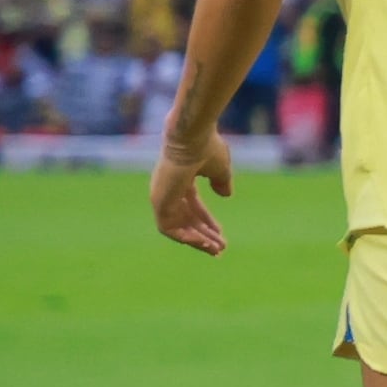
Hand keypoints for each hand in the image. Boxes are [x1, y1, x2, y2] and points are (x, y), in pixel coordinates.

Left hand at [149, 128, 233, 253]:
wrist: (193, 137)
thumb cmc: (207, 147)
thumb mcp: (220, 168)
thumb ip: (221, 182)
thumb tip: (226, 195)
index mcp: (181, 179)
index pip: (193, 207)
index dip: (207, 222)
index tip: (221, 235)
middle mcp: (168, 189)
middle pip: (185, 219)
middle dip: (203, 235)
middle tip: (219, 249)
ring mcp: (162, 196)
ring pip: (177, 227)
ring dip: (196, 240)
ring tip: (215, 250)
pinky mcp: (159, 202)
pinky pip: (169, 228)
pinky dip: (185, 237)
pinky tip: (202, 243)